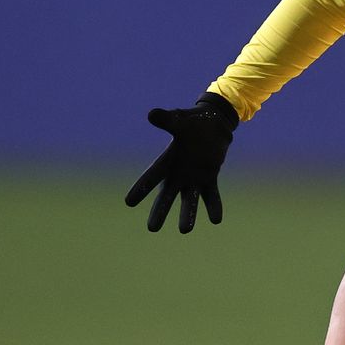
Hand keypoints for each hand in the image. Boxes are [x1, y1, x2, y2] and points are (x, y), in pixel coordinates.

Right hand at [125, 92, 238, 232]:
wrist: (213, 124)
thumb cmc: (192, 122)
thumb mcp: (179, 121)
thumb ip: (167, 120)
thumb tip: (151, 114)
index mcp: (168, 160)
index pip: (152, 176)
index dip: (141, 189)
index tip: (129, 202)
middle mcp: (178, 173)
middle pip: (166, 195)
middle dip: (160, 211)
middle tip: (152, 228)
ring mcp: (194, 177)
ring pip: (188, 200)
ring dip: (187, 215)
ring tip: (185, 231)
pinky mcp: (209, 177)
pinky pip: (211, 195)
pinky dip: (213, 206)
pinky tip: (216, 220)